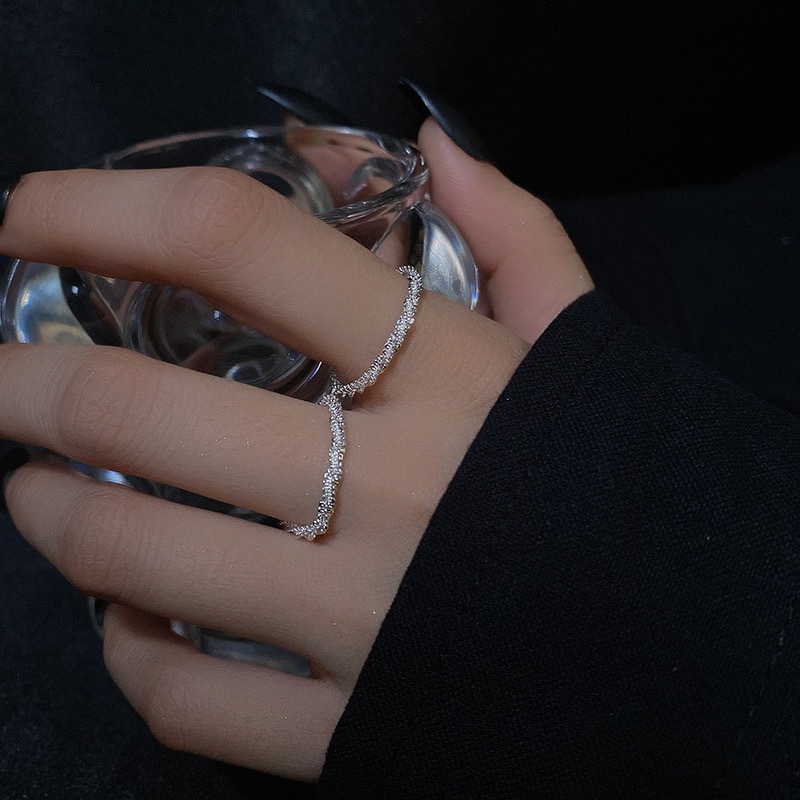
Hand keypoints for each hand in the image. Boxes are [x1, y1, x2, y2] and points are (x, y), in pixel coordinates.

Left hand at [0, 121, 590, 780]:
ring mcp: (363, 618)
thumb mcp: (577, 348)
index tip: (29, 216)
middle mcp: (391, 485)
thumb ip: (515, 235)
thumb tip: (439, 143)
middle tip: (1, 377)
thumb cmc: (620, 486)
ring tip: (34, 490)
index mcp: (446, 371)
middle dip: (23, 381)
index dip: (103, 211)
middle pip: (140, 408)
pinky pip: (184, 698)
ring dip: (49, 513)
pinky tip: (130, 617)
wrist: (695, 653)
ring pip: (135, 556)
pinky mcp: (351, 729)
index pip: (238, 246)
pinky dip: (127, 650)